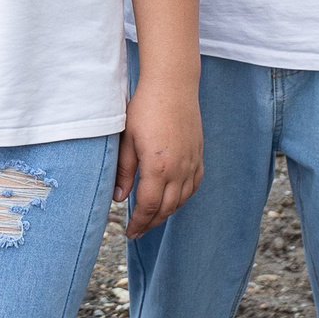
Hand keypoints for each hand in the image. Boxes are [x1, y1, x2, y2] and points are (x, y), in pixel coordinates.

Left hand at [116, 72, 203, 237]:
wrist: (173, 85)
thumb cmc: (145, 108)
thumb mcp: (126, 139)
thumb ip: (123, 171)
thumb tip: (119, 198)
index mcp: (158, 168)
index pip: (149, 207)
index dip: (139, 223)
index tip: (129, 232)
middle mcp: (179, 170)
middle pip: (166, 208)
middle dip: (151, 223)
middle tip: (137, 231)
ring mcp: (192, 163)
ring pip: (181, 200)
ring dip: (166, 213)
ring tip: (151, 218)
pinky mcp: (198, 155)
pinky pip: (193, 186)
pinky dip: (182, 198)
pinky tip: (173, 199)